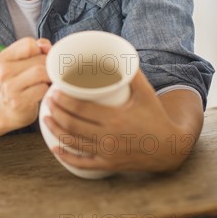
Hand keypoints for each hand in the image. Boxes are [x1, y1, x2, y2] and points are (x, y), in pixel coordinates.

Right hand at [0, 37, 51, 130]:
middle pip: (39, 59)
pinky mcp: (18, 101)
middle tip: (47, 74)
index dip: (41, 50)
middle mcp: (4, 71)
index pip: (30, 44)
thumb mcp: (28, 60)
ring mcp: (9, 87)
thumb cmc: (24, 80)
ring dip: (49, 77)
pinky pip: (42, 88)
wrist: (11, 109)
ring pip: (41, 72)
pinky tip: (42, 92)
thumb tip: (46, 47)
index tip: (40, 59)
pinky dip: (47, 89)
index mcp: (4, 57)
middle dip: (49, 66)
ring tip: (46, 81)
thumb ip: (40, 47)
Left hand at [44, 69, 192, 171]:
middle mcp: (108, 137)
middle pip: (72, 125)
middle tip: (48, 101)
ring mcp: (107, 153)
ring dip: (56, 130)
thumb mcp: (146, 93)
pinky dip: (66, 156)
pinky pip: (82, 163)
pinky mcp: (108, 164)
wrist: (170, 147)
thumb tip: (120, 53)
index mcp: (115, 118)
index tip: (54, 92)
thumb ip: (132, 73)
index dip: (63, 101)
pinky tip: (55, 148)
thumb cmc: (156, 116)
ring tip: (46, 118)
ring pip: (73, 142)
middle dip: (56, 112)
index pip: (80, 109)